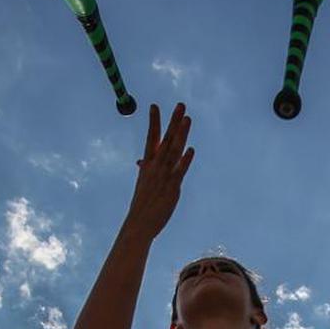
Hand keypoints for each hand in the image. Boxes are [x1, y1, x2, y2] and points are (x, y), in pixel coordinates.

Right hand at [124, 103, 194, 239]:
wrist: (139, 223)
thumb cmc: (142, 204)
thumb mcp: (143, 183)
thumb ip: (146, 169)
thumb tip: (141, 162)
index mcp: (147, 164)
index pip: (151, 138)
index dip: (154, 122)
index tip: (154, 106)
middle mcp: (154, 166)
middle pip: (166, 139)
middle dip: (173, 121)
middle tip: (180, 105)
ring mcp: (163, 175)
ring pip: (174, 150)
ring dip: (181, 134)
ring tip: (187, 119)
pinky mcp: (172, 187)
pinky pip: (180, 170)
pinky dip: (185, 160)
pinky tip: (190, 150)